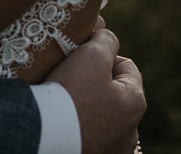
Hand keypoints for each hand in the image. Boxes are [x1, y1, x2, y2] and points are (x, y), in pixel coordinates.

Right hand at [46, 17, 144, 153]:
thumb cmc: (71, 93)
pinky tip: (64, 121)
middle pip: (113, 93)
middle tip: (70, 77)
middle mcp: (131, 131)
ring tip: (64, 101)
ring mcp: (113, 148)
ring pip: (101, 116)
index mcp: (135, 102)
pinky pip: (89, 135)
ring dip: (87, 106)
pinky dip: (79, 126)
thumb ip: (106, 41)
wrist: (45, 136)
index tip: (81, 56)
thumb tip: (106, 39)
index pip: (126, 65)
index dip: (103, 54)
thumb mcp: (92, 55)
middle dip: (95, 82)